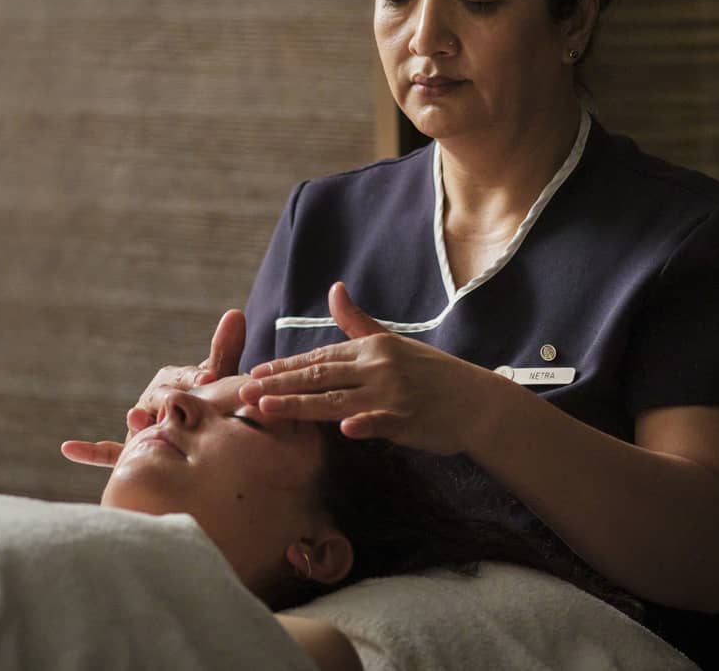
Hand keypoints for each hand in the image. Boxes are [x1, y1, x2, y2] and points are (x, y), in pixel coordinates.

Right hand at [60, 307, 246, 466]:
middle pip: (157, 396)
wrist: (210, 441)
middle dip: (166, 399)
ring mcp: (141, 425)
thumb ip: (224, 351)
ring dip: (136, 420)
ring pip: (138, 421)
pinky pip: (110, 452)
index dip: (196, 376)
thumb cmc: (215, 408)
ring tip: (137, 420)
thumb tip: (235, 312)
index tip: (209, 377)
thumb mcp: (223, 382)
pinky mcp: (132, 451)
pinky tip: (69, 448)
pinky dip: (91, 450)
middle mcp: (153, 398)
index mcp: (173, 379)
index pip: (182, 375)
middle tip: (176, 402)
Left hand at [240, 282, 495, 454]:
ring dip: (298, 404)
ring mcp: (391, 393)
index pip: (318, 357)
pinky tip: (342, 430)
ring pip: (336, 400)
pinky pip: (380, 423)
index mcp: (370, 348)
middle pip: (318, 376)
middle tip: (242, 391)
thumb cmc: (432, 374)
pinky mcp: (408, 419)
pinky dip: (362, 424)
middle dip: (277, 384)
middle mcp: (377, 367)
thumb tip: (334, 289)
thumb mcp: (392, 342)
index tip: (253, 372)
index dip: (283, 366)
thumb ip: (357, 321)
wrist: (476, 401)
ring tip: (266, 409)